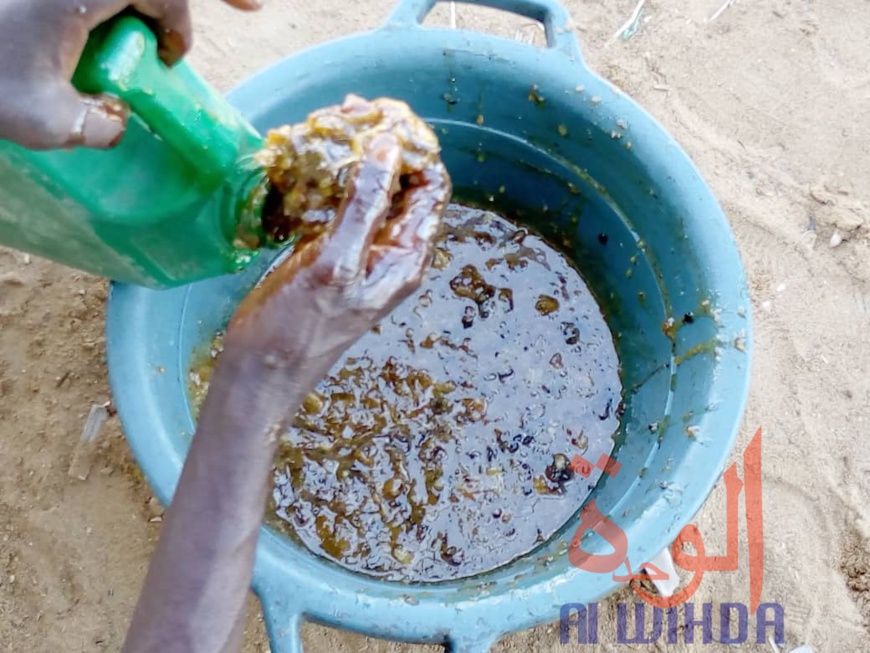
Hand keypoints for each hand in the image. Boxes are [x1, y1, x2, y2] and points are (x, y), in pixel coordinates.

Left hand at [0, 0, 259, 149]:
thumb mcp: (35, 120)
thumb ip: (89, 128)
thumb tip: (118, 124)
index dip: (177, 25)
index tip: (168, 60)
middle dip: (194, 1)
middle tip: (251, 8)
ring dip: (161, 5)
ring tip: (189, 30)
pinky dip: (143, 3)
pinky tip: (138, 20)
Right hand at [222, 132, 449, 399]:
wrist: (259, 372)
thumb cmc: (297, 330)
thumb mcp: (335, 265)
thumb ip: (363, 207)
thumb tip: (386, 148)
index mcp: (404, 256)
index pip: (429, 186)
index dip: (413, 147)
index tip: (382, 115)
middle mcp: (389, 251)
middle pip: (400, 182)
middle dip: (381, 144)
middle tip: (348, 112)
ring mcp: (359, 251)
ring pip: (368, 190)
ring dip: (353, 156)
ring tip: (328, 126)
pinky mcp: (330, 252)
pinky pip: (339, 205)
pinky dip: (328, 179)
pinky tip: (307, 161)